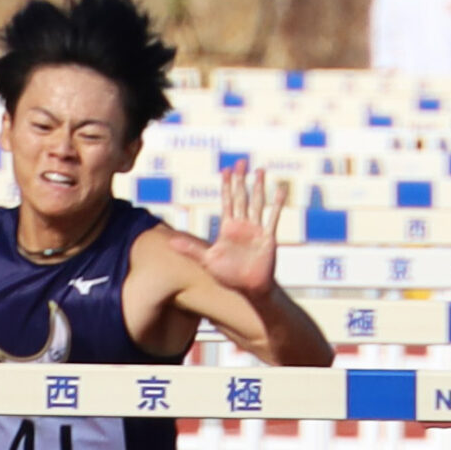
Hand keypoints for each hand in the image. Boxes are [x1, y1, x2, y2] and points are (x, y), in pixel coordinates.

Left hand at [171, 159, 286, 296]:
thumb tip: (170, 242)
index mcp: (227, 227)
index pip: (226, 201)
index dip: (226, 185)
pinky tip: (280, 190)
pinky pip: (273, 218)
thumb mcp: (207, 260)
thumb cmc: (227, 275)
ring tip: (260, 170)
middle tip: (241, 161)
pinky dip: (277, 204)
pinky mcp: (268, 237)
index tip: (226, 169)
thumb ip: (190, 249)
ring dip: (259, 187)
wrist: (248, 288)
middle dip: (241, 179)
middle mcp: (242, 225)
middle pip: (241, 197)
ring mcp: (256, 229)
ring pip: (257, 203)